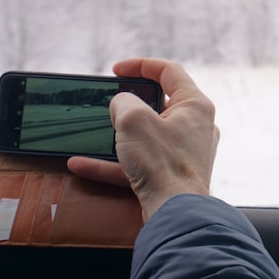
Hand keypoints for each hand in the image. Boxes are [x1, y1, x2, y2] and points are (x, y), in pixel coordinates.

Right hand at [68, 58, 219, 220]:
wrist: (175, 213)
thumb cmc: (162, 164)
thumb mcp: (133, 119)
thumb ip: (123, 102)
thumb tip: (121, 106)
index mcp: (195, 105)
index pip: (170, 71)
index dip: (141, 65)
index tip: (116, 70)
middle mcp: (196, 127)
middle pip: (159, 104)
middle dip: (129, 104)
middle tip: (110, 102)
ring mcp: (185, 152)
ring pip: (146, 136)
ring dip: (118, 136)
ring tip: (95, 131)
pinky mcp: (172, 175)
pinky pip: (139, 163)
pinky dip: (113, 163)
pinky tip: (82, 164)